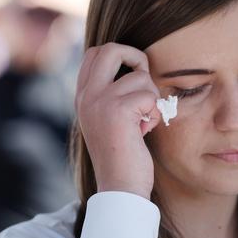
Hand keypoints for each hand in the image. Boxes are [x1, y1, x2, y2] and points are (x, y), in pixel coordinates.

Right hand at [75, 42, 161, 199]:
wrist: (120, 188)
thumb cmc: (123, 155)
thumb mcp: (110, 119)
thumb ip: (113, 93)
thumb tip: (137, 66)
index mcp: (82, 96)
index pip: (95, 53)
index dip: (120, 55)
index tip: (135, 74)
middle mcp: (86, 96)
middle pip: (110, 49)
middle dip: (137, 59)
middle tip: (145, 84)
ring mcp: (99, 102)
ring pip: (140, 76)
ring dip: (151, 98)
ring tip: (143, 122)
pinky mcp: (118, 111)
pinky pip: (149, 96)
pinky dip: (155, 113)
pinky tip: (145, 130)